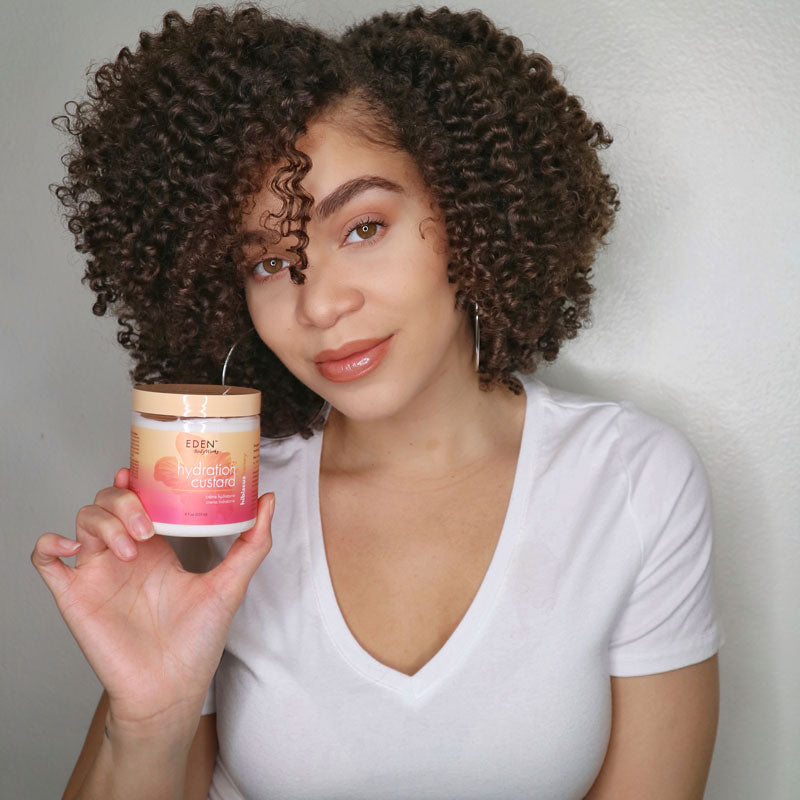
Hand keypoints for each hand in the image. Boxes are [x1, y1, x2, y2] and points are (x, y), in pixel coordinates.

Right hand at [31, 468, 272, 732]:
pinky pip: (45, 560)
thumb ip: (253, 543)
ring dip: (104, 523)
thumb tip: (269, 499)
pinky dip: (50, 543)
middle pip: (109, 501)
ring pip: (83, 520)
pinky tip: (75, 549)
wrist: (171, 689)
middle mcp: (125, 554)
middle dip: (125, 502)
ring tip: (130, 549)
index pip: (139, 497)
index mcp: (157, 548)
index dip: (137, 479)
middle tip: (147, 526)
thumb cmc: (198, 641)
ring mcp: (97, 573)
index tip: (145, 470)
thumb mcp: (231, 584)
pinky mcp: (74, 596)